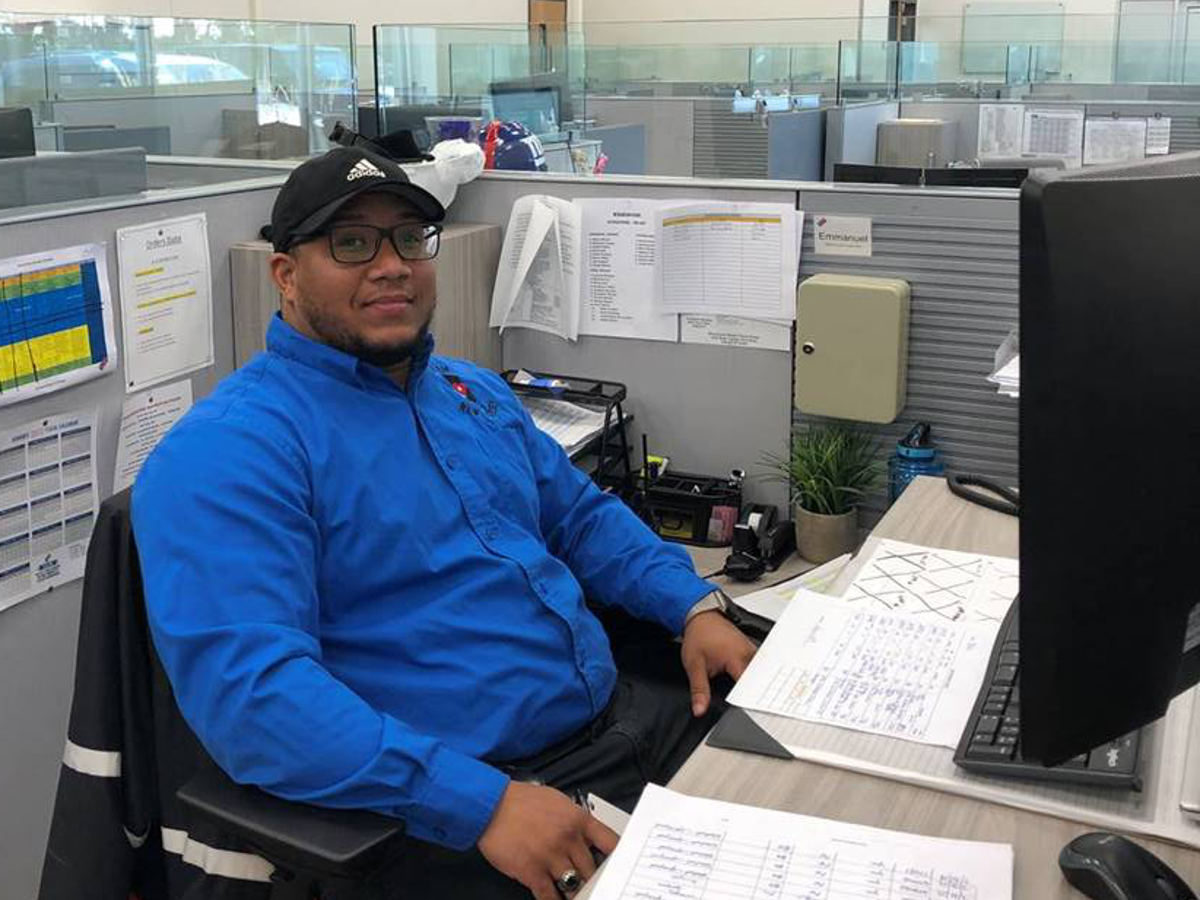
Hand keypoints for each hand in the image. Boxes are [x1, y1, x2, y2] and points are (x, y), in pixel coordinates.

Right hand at [477, 781, 618, 899]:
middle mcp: (568, 839)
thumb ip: (575, 819)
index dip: (619, 857)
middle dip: (593, 878)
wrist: (491, 805)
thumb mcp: (557, 801)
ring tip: (577, 895)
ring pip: (574, 885)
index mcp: (578, 819)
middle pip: (592, 869)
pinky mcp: (532, 872)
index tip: (622, 867)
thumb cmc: (523, 801)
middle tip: (593, 884)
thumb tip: (588, 836)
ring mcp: (551, 857)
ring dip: (575, 892)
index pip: (610, 841)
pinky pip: (550, 896)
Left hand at [681, 610, 756, 716]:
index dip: (749, 702)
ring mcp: (752, 650)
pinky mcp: (751, 649)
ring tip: (763, 701)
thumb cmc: (698, 636)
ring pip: (762, 674)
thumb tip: (699, 708)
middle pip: (759, 681)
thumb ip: (699, 689)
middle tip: (760, 713)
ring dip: (760, 685)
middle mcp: (748, 653)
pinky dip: (758, 676)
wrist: (702, 616)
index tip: (748, 713)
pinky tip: (756, 685)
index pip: (748, 687)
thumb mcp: (693, 665)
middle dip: (758, 696)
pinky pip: (759, 666)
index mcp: (736, 658)